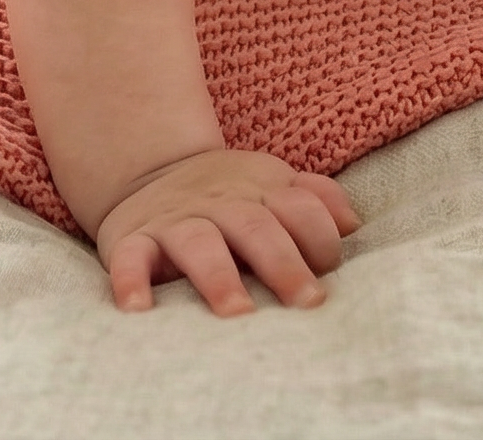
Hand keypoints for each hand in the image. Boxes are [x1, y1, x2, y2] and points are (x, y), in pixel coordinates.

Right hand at [94, 148, 359, 315]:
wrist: (151, 168)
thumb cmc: (229, 193)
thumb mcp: (273, 183)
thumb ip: (316, 199)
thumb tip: (353, 225)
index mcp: (261, 190)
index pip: (300, 208)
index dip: (320, 237)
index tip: (330, 273)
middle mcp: (221, 203)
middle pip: (257, 228)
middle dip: (284, 264)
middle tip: (307, 302)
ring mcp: (177, 220)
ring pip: (199, 243)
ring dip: (218, 277)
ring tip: (237, 312)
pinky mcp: (133, 239)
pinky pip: (129, 258)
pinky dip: (130, 281)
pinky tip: (138, 309)